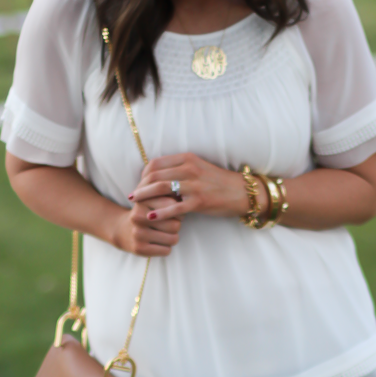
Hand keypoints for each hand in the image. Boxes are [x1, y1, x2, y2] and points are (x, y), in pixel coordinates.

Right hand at [111, 194, 180, 257]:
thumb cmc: (145, 213)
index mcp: (142, 202)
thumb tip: (182, 196)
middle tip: (169, 226)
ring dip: (172, 238)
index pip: (173, 206)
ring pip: (173, 239)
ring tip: (164, 234)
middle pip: (176, 225)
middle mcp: (138, 217)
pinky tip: (158, 244)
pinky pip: (166, 251)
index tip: (173, 213)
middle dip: (176, 226)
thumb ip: (165, 190)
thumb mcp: (151, 198)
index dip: (178, 211)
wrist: (122, 231)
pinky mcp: (139, 248)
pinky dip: (166, 248)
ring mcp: (138, 234)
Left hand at [129, 153, 248, 223]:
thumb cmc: (220, 182)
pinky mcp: (199, 202)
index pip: (155, 163)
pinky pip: (174, 207)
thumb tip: (160, 176)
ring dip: (144, 196)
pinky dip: (159, 212)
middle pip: (154, 175)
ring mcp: (194, 185)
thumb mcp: (199, 168)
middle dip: (140, 186)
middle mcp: (189, 169)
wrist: (242, 192)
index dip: (143, 174)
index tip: (139, 183)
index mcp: (187, 159)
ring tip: (134, 203)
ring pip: (161, 188)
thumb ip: (180, 169)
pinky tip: (150, 217)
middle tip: (132, 196)